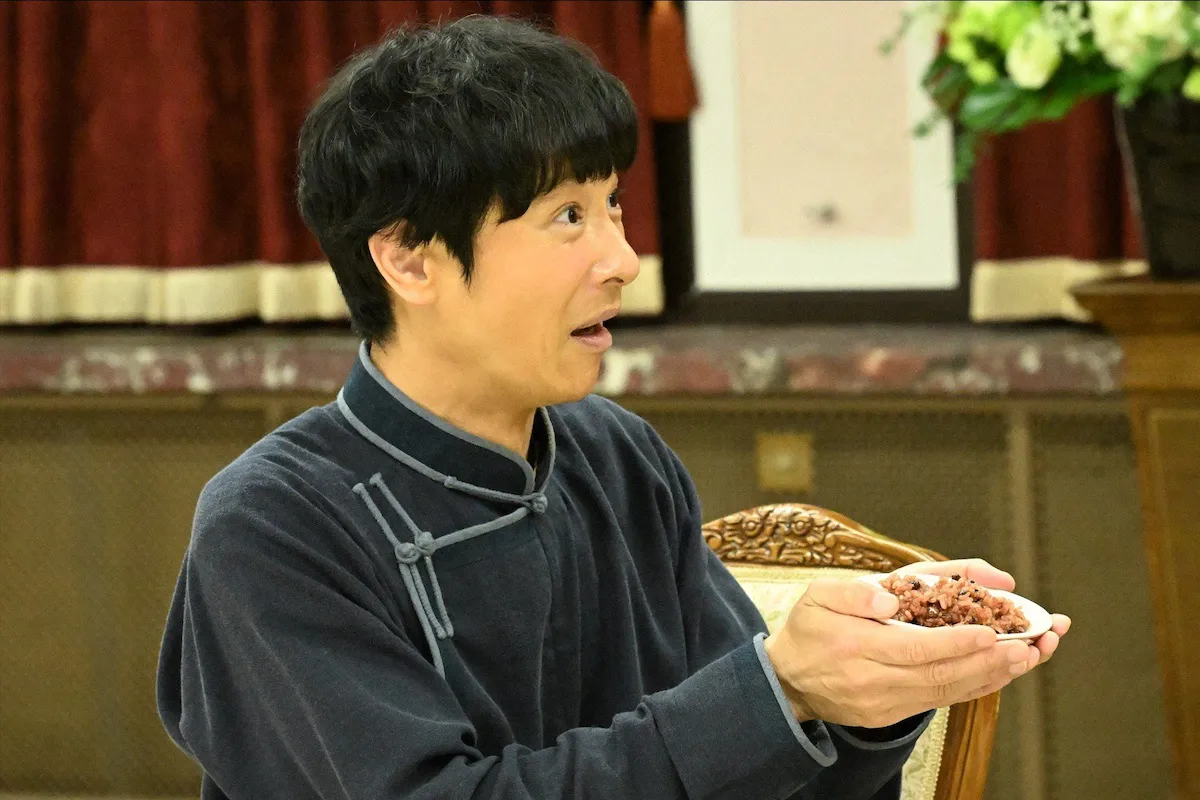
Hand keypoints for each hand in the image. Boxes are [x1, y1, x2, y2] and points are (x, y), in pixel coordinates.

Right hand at [763, 558, 1067, 728]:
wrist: (787, 680)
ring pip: (944, 692)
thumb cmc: (810, 629)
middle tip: (1028, 647)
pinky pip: (937, 701)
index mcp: (854, 645)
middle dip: (988, 662)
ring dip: (989, 676)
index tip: (991, 632)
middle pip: (939, 675)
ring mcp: (882, 703)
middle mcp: (872, 681)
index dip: (956, 642)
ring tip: (1026, 659)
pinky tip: (997, 674)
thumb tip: (891, 595)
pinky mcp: (889, 716)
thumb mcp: (819, 594)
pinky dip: (971, 687)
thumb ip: (854, 590)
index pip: (914, 648)